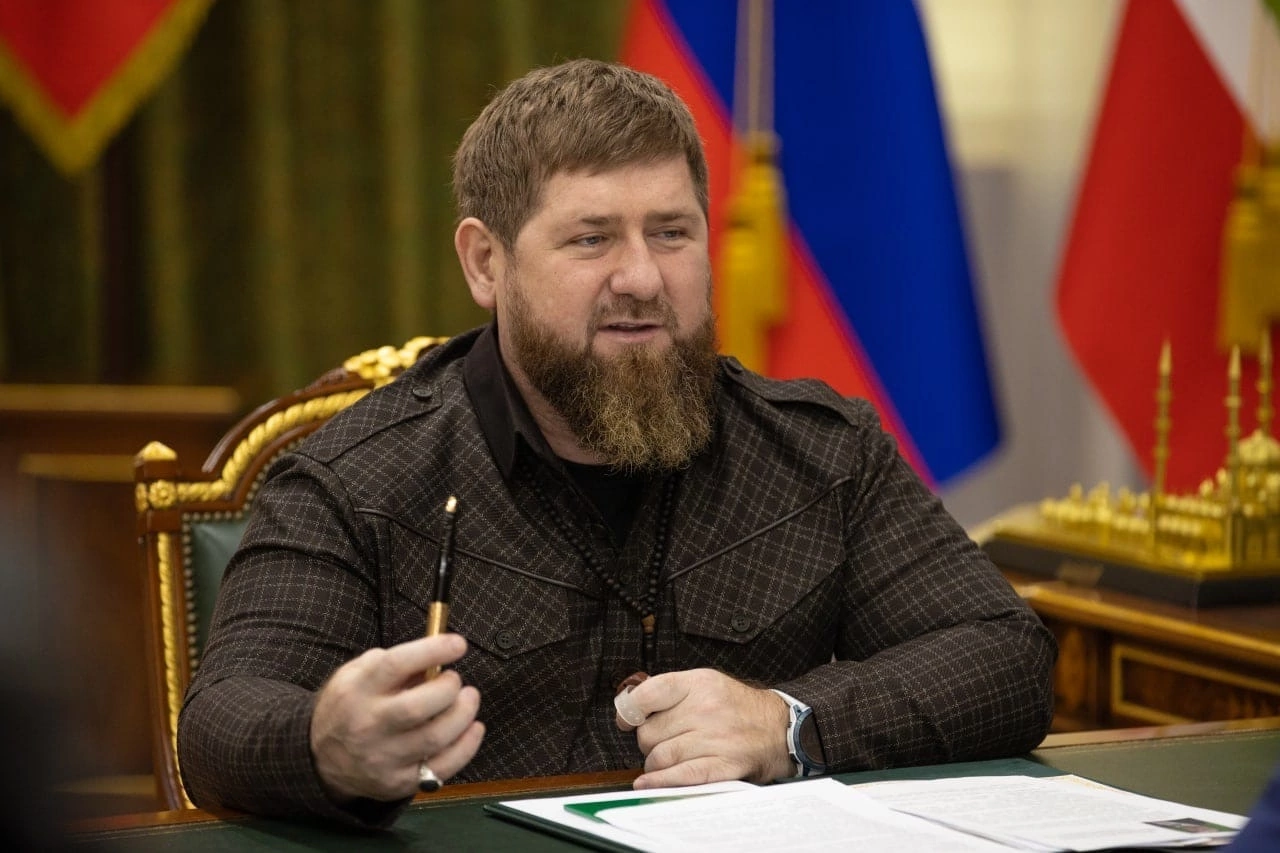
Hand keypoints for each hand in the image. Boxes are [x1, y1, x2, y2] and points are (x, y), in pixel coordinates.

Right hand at [310, 633, 484, 802]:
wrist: (321, 759)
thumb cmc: (350, 706)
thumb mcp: (356, 674)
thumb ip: (394, 662)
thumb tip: (437, 658)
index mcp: (357, 690)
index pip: (396, 665)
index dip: (433, 651)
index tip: (457, 644)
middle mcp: (368, 725)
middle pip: (417, 707)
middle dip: (448, 689)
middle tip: (456, 681)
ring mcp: (382, 758)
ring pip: (434, 738)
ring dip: (463, 714)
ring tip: (468, 699)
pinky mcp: (397, 783)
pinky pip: (440, 767)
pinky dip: (466, 746)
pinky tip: (473, 728)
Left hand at [615, 668, 791, 788]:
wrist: (779, 729)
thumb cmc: (737, 708)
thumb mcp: (707, 683)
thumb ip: (671, 691)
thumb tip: (631, 705)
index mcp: (699, 684)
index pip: (649, 694)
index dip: (630, 709)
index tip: (626, 719)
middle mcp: (706, 709)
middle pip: (650, 732)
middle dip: (647, 741)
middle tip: (660, 740)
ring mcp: (715, 739)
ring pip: (660, 756)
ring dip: (654, 763)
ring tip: (665, 759)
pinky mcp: (722, 765)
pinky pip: (681, 775)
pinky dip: (659, 782)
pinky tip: (648, 783)